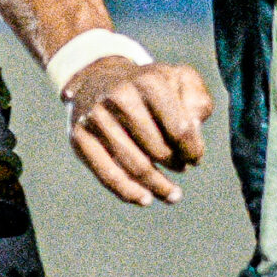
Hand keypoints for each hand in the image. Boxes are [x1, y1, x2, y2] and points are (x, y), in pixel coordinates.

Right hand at [62, 54, 215, 205]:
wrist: (98, 77)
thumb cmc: (149, 86)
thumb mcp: (179, 80)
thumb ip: (197, 102)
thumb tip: (193, 131)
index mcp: (150, 81)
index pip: (179, 129)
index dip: (192, 150)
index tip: (195, 158)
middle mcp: (120, 97)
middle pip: (158, 149)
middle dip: (176, 165)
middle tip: (182, 169)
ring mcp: (96, 117)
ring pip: (134, 165)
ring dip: (158, 186)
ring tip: (172, 195)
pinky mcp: (79, 137)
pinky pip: (107, 174)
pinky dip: (128, 192)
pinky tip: (145, 199)